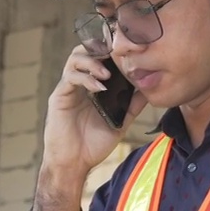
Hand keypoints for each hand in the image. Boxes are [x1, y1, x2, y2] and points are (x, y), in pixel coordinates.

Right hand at [42, 46, 149, 177]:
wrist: (75, 163)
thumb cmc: (94, 144)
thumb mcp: (120, 120)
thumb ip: (132, 104)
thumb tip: (150, 87)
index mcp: (92, 85)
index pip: (99, 56)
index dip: (111, 48)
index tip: (127, 49)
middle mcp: (79, 82)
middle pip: (85, 50)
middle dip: (101, 47)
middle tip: (117, 53)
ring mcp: (68, 88)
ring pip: (75, 58)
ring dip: (93, 61)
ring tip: (107, 74)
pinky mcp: (59, 96)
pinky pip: (71, 77)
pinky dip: (86, 78)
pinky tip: (99, 88)